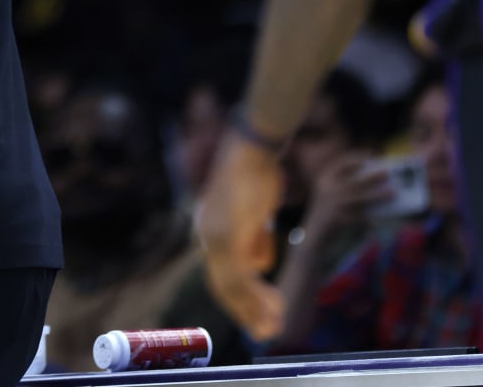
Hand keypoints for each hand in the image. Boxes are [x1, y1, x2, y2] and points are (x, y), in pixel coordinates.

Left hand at [197, 132, 286, 342]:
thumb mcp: (255, 213)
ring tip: (275, 324)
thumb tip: (261, 267)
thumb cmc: (257, 174)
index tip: (259, 317)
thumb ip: (255, 240)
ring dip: (254, 309)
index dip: (240, 299)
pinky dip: (257, 295)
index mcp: (210, 231)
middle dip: (246, 313)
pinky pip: (241, 276)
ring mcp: (216, 237)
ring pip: (232, 286)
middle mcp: (207, 237)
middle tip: (267, 332)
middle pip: (223, 286)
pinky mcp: (230, 235)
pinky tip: (274, 305)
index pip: (221, 275)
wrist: (254, 149)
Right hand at [301, 153, 388, 240]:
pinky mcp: (338, 219)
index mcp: (324, 179)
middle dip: (372, 176)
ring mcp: (333, 204)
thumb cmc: (325, 212)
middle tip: (387, 172)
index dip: (357, 157)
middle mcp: (327, 189)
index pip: (342, 163)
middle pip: (355, 180)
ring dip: (378, 195)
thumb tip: (373, 179)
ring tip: (392, 193)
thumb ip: (344, 185)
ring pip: (360, 198)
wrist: (311, 235)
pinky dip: (370, 218)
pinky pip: (359, 217)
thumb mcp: (328, 194)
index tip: (372, 154)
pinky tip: (378, 220)